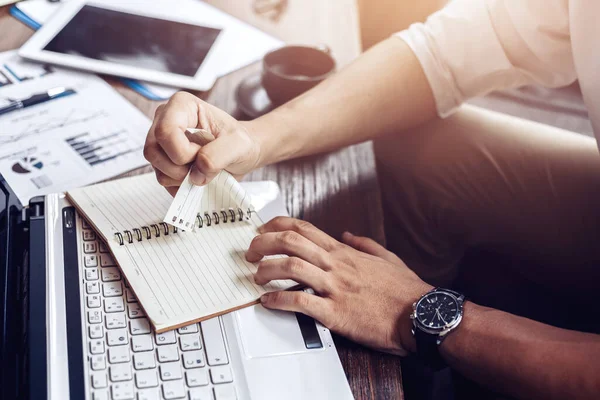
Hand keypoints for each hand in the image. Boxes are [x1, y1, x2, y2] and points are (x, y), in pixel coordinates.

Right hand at [144, 92, 261, 194]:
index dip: (183, 151)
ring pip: (157, 168)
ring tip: (202, 168)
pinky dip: (182, 184)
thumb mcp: (239, 144)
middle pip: (154, 151)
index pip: (165, 131)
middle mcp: (165, 120)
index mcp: (181, 105)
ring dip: (182, 177)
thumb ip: (219, 154)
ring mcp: (161, 143)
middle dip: (181, 166)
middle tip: (204, 163)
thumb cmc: (240, 143)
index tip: (203, 152)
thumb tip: (196, 171)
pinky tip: (197, 174)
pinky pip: (163, 180)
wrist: (243, 154)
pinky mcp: (163, 162)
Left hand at [246, 217, 432, 355]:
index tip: (262, 230)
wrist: (420, 314)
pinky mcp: (336, 312)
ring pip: (291, 266)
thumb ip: (364, 243)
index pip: (303, 228)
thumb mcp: (387, 257)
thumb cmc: (404, 289)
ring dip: (266, 270)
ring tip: (255, 277)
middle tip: (250, 253)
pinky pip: (300, 301)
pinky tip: (268, 302)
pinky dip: (278, 300)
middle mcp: (336, 265)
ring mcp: (335, 287)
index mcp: (344, 252)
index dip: (276, 225)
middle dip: (263, 243)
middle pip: (290, 242)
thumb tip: (346, 234)